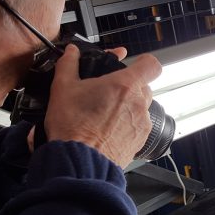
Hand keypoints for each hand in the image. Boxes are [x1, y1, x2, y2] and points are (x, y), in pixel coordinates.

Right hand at [43, 44, 161, 166]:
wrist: (80, 161)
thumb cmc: (74, 127)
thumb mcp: (63, 89)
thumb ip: (69, 65)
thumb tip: (72, 53)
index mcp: (124, 85)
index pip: (151, 65)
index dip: (144, 62)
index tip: (135, 64)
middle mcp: (138, 103)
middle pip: (144, 87)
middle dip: (128, 87)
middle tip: (108, 92)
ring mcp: (142, 124)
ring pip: (141, 108)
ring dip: (128, 107)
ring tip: (105, 114)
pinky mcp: (140, 141)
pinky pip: (139, 127)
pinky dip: (127, 126)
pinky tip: (108, 130)